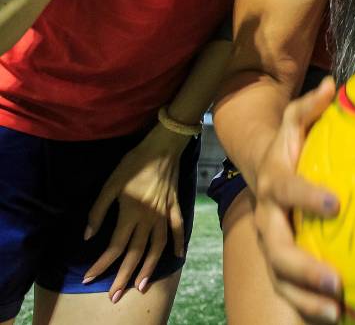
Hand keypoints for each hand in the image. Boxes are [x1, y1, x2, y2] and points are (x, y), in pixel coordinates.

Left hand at [82, 124, 188, 300]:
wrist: (164, 145)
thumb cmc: (134, 162)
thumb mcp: (110, 183)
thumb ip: (98, 210)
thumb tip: (88, 236)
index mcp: (131, 213)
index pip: (115, 247)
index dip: (101, 265)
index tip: (89, 278)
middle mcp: (149, 218)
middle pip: (136, 253)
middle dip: (124, 276)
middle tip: (114, 296)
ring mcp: (165, 213)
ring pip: (158, 247)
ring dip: (149, 268)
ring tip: (141, 286)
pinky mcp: (175, 206)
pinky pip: (179, 228)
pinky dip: (179, 242)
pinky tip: (178, 256)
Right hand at [253, 76, 342, 324]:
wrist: (263, 170)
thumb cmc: (290, 144)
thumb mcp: (295, 120)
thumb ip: (310, 106)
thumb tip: (332, 84)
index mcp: (274, 182)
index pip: (287, 190)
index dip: (307, 197)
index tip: (337, 203)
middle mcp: (267, 219)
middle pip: (277, 249)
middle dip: (304, 268)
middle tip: (335, 280)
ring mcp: (271, 245)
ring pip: (282, 280)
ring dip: (306, 299)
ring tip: (336, 311)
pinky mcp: (281, 266)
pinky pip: (292, 294)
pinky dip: (312, 309)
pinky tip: (344, 316)